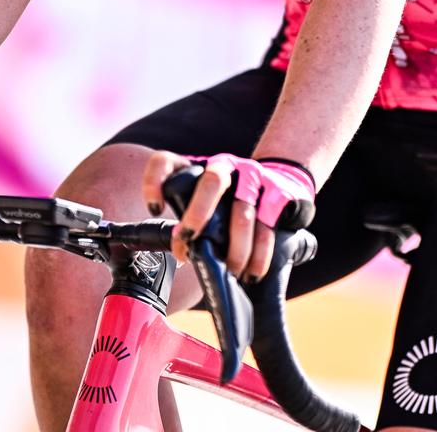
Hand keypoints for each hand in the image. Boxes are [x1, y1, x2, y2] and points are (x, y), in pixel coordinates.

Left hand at [140, 150, 316, 283]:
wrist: (281, 179)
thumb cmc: (230, 200)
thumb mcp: (205, 200)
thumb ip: (190, 222)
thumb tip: (182, 256)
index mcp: (196, 167)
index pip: (167, 162)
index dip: (154, 182)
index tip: (154, 209)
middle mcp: (224, 166)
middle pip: (212, 181)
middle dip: (198, 215)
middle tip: (189, 244)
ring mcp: (252, 177)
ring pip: (242, 212)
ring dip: (235, 248)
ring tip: (230, 271)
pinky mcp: (277, 192)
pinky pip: (266, 227)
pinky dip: (259, 255)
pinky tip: (252, 272)